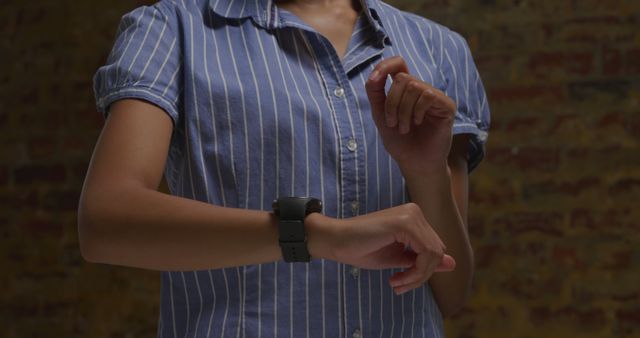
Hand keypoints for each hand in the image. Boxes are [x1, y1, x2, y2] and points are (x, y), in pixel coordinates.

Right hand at [306, 203, 455, 294]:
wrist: (336, 241)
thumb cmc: (361, 248)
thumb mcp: (398, 258)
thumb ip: (423, 260)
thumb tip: (452, 264)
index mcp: (413, 217)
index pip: (434, 249)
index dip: (422, 272)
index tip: (401, 284)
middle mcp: (415, 212)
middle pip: (437, 252)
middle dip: (421, 275)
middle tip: (398, 286)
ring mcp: (411, 215)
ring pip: (434, 254)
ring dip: (418, 277)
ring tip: (397, 284)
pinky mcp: (405, 223)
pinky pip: (426, 254)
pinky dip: (415, 272)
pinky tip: (396, 278)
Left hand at [365, 56, 456, 173]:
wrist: (414, 164)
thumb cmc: (400, 142)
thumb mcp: (380, 116)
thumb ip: (376, 94)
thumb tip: (374, 74)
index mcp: (405, 90)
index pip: (398, 63)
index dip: (385, 66)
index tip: (374, 79)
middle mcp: (421, 89)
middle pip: (402, 78)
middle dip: (391, 103)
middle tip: (393, 123)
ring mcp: (435, 96)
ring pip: (413, 86)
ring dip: (403, 110)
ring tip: (404, 128)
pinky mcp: (447, 105)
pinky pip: (428, 95)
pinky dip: (417, 111)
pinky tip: (418, 123)